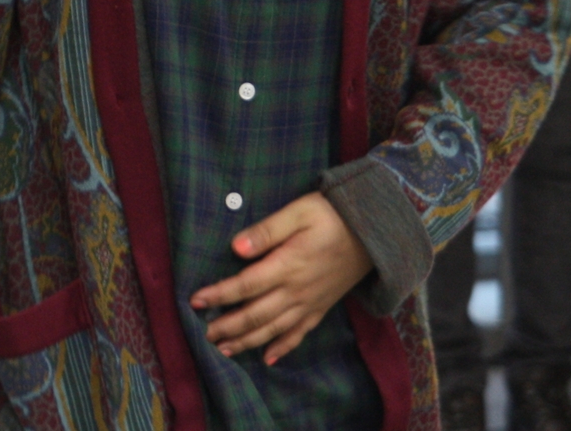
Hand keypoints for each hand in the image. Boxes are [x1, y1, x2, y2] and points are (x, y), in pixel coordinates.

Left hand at [189, 192, 372, 364]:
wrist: (375, 233)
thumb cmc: (332, 216)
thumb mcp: (299, 212)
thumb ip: (266, 230)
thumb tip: (235, 247)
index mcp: (288, 265)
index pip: (245, 285)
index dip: (219, 295)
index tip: (195, 301)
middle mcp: (297, 291)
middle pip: (256, 315)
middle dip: (227, 326)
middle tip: (202, 334)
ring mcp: (310, 303)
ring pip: (274, 329)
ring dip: (247, 342)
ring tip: (224, 350)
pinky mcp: (322, 308)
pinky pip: (300, 334)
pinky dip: (282, 348)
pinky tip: (268, 358)